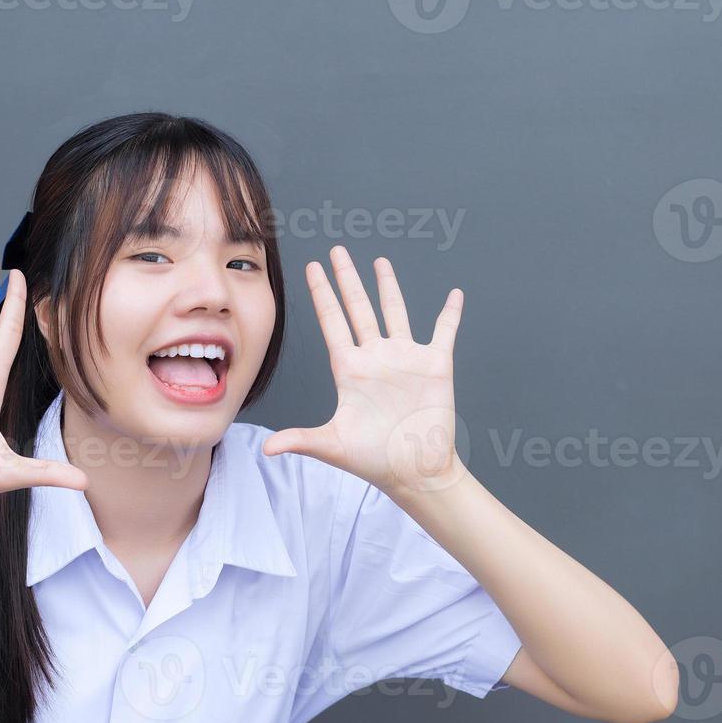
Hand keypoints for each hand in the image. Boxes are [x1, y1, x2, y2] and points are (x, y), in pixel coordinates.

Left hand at [262, 246, 467, 494]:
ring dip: (388, 286)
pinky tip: (455, 295)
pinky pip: (444, 331)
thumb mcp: (333, 445)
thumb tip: (266, 449)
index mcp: (350, 369)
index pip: (331, 322)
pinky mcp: (435, 365)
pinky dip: (450, 313)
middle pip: (358, 308)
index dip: (321, 293)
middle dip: (347, 279)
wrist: (415, 472)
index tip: (312, 268)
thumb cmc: (375, 460)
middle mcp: (375, 357)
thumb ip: (300, 439)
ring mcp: (405, 358)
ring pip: (395, 311)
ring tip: (380, 262)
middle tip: (337, 250)